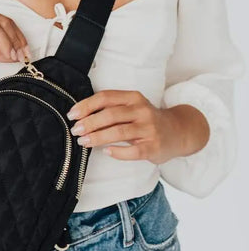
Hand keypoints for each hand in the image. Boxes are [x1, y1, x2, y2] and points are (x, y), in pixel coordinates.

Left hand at [66, 89, 188, 163]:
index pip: (106, 97)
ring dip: (98, 137)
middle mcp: (142, 110)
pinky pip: (133, 151)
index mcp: (133, 98)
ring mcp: (149, 129)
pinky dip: (118, 152)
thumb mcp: (132, 108)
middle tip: (75, 130)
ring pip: (119, 132)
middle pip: (111, 114)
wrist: (178, 132)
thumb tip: (80, 117)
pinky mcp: (153, 146)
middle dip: (89, 123)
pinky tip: (106, 152)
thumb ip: (111, 109)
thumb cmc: (147, 121)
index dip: (87, 105)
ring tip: (83, 142)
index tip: (72, 114)